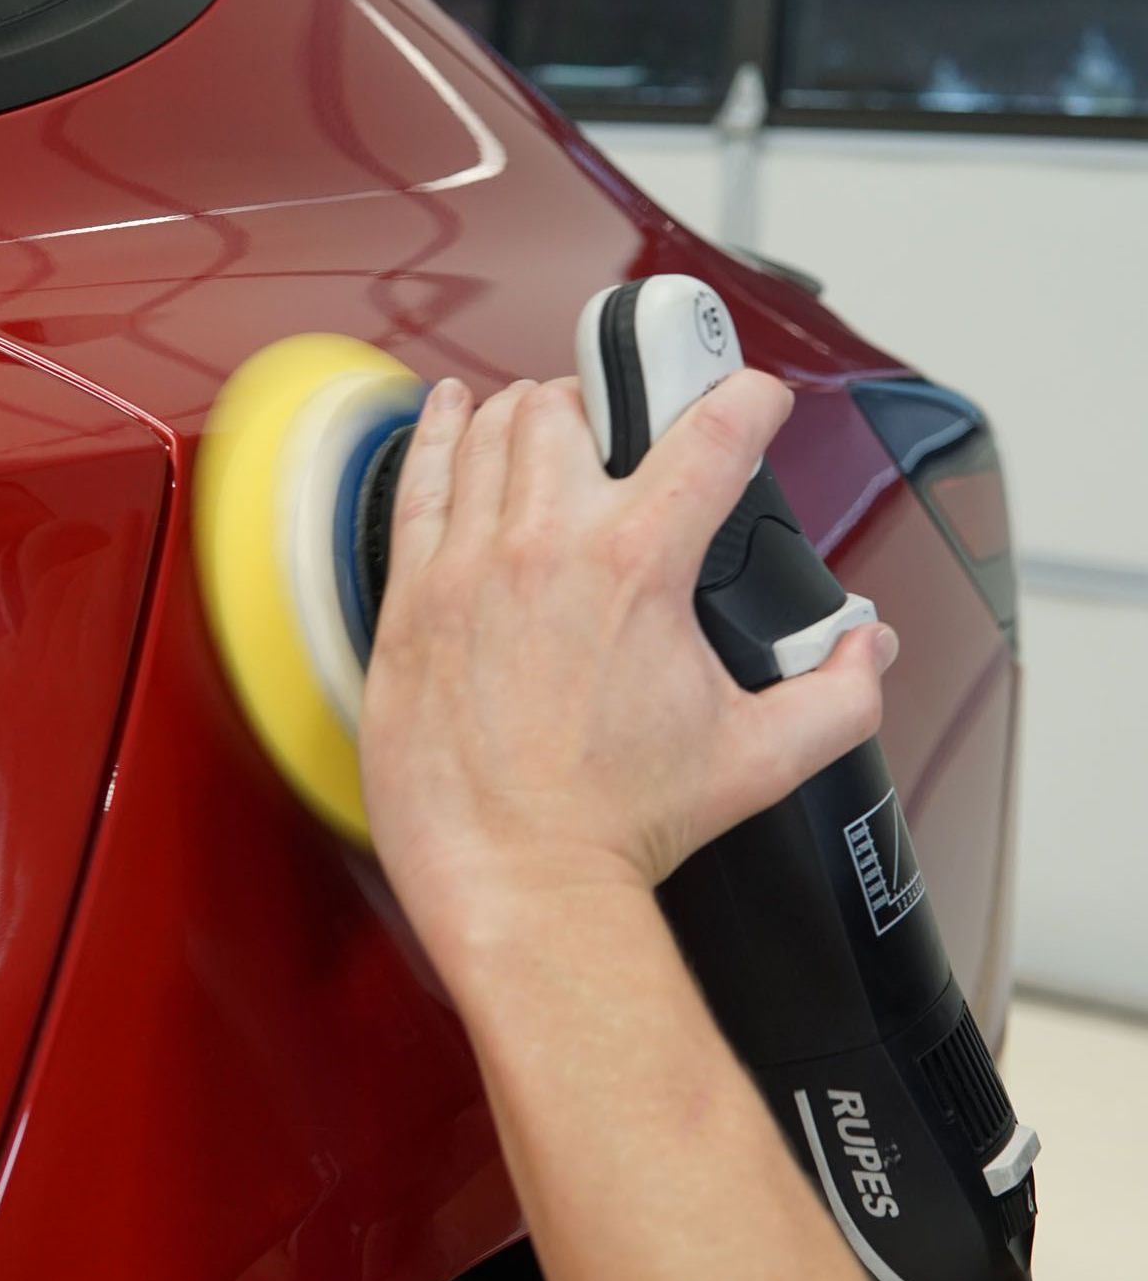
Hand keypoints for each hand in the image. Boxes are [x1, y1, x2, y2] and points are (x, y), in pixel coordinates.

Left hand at [359, 371, 897, 948]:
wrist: (521, 882)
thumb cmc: (622, 826)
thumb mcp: (760, 759)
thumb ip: (839, 694)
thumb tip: (868, 647)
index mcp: (638, 567)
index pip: (711, 432)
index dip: (748, 398)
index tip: (754, 403)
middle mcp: (546, 546)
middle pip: (574, 407)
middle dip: (610, 408)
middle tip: (624, 440)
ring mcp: (468, 567)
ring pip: (490, 430)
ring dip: (529, 417)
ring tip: (549, 429)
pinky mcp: (412, 601)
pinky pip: (417, 481)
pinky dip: (436, 435)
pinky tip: (449, 412)